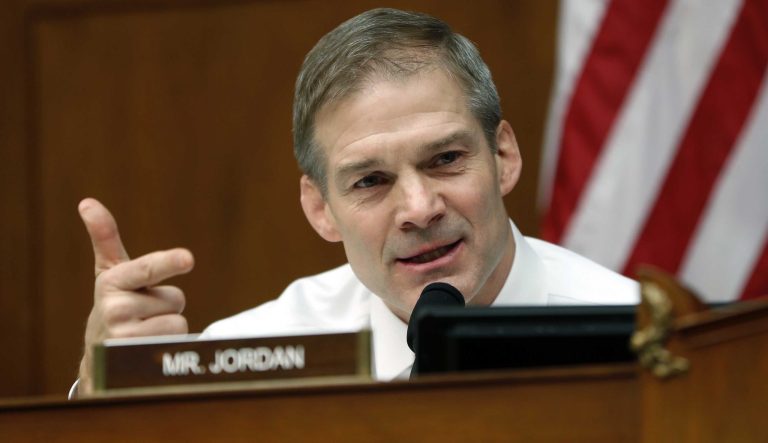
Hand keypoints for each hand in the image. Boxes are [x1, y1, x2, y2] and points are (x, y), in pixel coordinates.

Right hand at [76, 198, 193, 394]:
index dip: (168, 262)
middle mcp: (114, 309)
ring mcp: (123, 337)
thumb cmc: (114, 306)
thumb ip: (105, 239)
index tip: (187, 258)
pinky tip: (147, 348)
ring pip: (179, 323)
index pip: (146, 268)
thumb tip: (88, 203)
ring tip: (144, 330)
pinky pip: (177, 343)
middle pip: (176, 298)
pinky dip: (169, 345)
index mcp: (112, 281)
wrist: (99, 358)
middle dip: (167, 305)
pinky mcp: (137, 360)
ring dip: (168, 326)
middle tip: (144, 312)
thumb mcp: (110, 274)